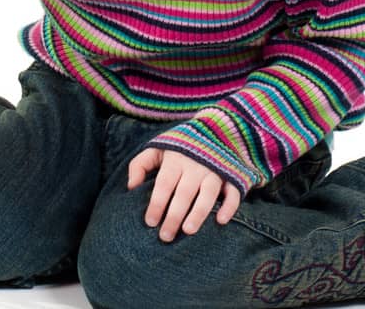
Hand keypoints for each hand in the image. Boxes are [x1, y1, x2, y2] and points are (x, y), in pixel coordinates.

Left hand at [127, 147, 241, 241]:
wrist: (216, 129)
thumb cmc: (180, 146)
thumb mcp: (157, 148)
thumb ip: (140, 164)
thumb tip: (131, 187)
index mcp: (176, 158)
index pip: (164, 183)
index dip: (156, 203)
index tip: (150, 222)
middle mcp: (196, 164)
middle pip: (184, 193)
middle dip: (174, 216)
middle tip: (166, 236)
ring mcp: (215, 170)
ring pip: (208, 194)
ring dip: (198, 213)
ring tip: (188, 231)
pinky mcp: (232, 175)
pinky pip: (233, 192)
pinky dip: (229, 206)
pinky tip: (220, 221)